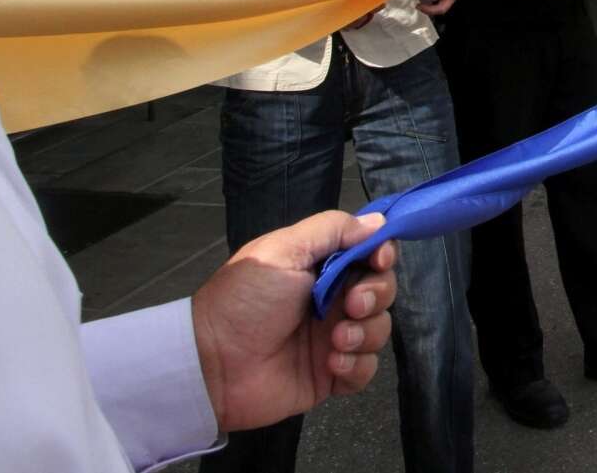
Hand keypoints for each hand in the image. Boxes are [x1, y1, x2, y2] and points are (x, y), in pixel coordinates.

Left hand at [192, 211, 397, 433]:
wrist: (213, 364)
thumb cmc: (246, 299)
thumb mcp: (284, 249)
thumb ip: (333, 230)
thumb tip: (378, 221)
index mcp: (322, 267)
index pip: (370, 253)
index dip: (382, 254)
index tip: (378, 260)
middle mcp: (333, 299)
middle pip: (382, 290)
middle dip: (376, 295)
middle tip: (351, 305)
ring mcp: (334, 338)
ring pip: (379, 329)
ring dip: (365, 332)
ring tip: (335, 341)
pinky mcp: (332, 376)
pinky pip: (366, 370)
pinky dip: (356, 366)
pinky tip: (332, 363)